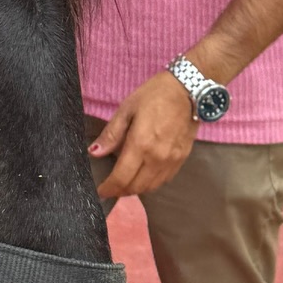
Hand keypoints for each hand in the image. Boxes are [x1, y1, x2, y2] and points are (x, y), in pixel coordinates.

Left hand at [88, 70, 198, 198]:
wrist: (188, 91)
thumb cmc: (154, 95)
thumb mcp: (127, 109)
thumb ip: (111, 134)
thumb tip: (94, 153)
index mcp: (140, 144)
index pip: (122, 178)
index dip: (109, 189)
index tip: (100, 191)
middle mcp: (157, 158)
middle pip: (136, 187)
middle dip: (120, 191)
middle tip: (111, 187)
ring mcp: (171, 161)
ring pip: (151, 187)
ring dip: (136, 189)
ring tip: (125, 183)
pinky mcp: (181, 160)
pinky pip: (164, 180)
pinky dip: (151, 183)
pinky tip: (144, 175)